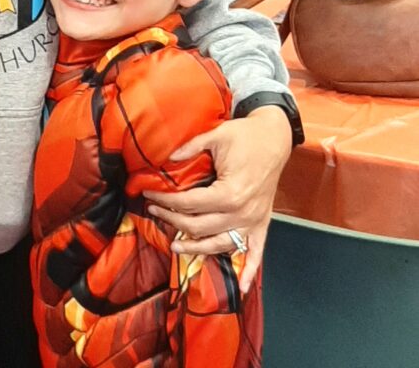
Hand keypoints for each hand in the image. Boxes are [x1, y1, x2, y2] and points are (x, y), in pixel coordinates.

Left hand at [144, 106, 291, 292]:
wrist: (274, 137)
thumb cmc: (245, 135)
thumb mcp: (216, 135)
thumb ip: (190, 147)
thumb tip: (168, 158)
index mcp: (229, 193)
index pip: (189, 204)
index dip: (166, 201)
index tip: (149, 195)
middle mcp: (241, 213)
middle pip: (199, 227)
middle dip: (172, 220)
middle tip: (154, 212)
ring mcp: (252, 222)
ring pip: (219, 244)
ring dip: (196, 248)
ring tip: (175, 245)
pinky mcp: (262, 224)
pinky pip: (256, 253)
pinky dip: (250, 271)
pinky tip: (243, 287)